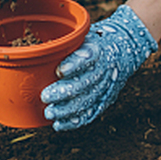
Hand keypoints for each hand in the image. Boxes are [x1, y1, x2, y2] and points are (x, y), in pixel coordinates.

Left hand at [41, 6, 156, 130]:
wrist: (123, 49)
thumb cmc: (92, 42)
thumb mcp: (83, 35)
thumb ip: (65, 42)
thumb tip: (37, 49)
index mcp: (98, 49)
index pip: (88, 57)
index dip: (74, 64)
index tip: (59, 71)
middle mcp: (104, 69)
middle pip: (85, 82)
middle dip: (64, 92)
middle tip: (45, 96)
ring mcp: (106, 86)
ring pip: (87, 100)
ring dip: (67, 109)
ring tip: (49, 113)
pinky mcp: (105, 99)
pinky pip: (91, 112)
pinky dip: (75, 120)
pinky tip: (60, 124)